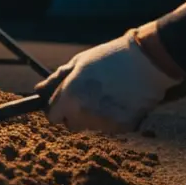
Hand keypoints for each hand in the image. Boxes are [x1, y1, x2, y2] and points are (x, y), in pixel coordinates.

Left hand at [39, 32, 181, 133]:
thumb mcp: (79, 63)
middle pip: (71, 124)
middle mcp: (85, 112)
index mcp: (70, 96)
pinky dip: (112, 118)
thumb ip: (56, 80)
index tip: (64, 101)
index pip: (52, 116)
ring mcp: (104, 121)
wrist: (147, 61)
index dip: (57, 108)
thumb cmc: (109, 57)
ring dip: (94, 115)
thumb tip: (38, 92)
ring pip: (91, 126)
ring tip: (108, 94)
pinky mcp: (123, 126)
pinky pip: (110, 127)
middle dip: (75, 114)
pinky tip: (121, 100)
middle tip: (90, 95)